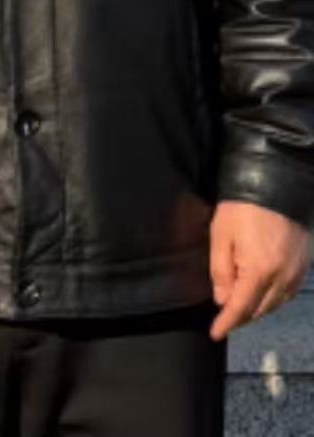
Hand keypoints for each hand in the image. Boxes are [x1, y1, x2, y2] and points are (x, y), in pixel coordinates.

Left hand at [209, 200, 309, 340]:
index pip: (241, 307)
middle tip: (223, 315)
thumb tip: (221, 300)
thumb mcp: (221, 235)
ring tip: (238, 303)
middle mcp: (283, 278)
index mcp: (259, 271)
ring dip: (256, 308)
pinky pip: (286, 293)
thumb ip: (220, 271)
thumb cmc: (242, 207)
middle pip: (259, 310)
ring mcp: (296, 273)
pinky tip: (259, 292)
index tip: (214, 333)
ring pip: (275, 304)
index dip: (227, 323)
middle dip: (240, 316)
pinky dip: (271, 298)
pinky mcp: (303, 266)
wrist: (275, 185)